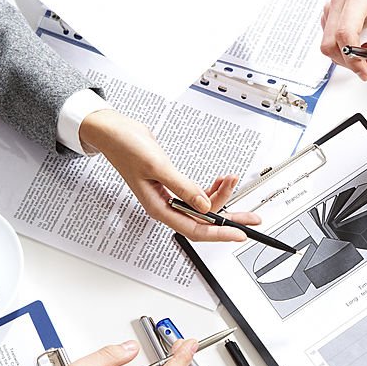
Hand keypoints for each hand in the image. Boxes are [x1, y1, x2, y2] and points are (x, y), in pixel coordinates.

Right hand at [79, 110, 260, 240]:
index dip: (218, 234)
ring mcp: (171, 196)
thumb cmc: (126, 148)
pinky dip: (212, 188)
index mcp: (159, 208)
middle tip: (251, 219)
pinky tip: (221, 180)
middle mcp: (166, 205)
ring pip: (203, 206)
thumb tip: (204, 206)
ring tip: (232, 180)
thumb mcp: (157, 167)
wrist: (115, 131)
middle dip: (228, 218)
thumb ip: (183, 188)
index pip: (194, 229)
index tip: (238, 234)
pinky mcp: (175, 184)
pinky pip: (198, 193)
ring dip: (221, 196)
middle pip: (203, 221)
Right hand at [320, 0, 366, 79]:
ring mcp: (332, 10)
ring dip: (348, 59)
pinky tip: (361, 48)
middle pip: (331, 44)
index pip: (345, 34)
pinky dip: (345, 53)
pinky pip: (331, 43)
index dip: (353, 58)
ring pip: (329, 47)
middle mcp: (339, 2)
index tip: (365, 71)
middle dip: (351, 62)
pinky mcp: (331, 18)